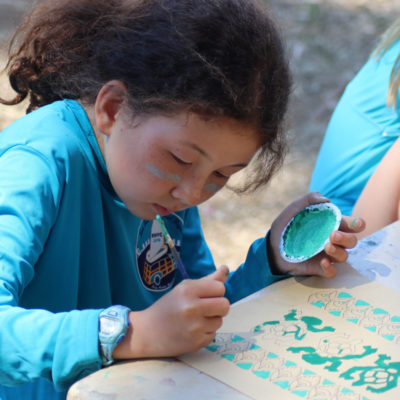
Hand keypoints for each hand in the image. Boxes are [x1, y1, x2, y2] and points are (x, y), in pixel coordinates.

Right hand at [113, 266, 229, 358]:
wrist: (147, 332)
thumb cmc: (168, 306)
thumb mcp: (184, 288)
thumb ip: (207, 280)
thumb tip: (226, 269)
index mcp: (188, 291)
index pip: (220, 288)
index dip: (215, 291)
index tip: (205, 295)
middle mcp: (192, 308)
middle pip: (225, 305)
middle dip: (219, 306)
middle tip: (206, 308)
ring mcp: (194, 327)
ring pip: (219, 321)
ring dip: (211, 320)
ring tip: (195, 320)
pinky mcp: (196, 343)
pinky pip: (213, 335)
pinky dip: (205, 333)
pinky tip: (191, 331)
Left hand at [269, 192, 365, 277]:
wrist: (272, 245)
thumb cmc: (286, 226)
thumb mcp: (294, 210)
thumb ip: (308, 200)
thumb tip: (325, 200)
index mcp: (331, 225)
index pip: (351, 225)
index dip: (358, 224)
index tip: (357, 224)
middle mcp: (332, 241)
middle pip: (351, 241)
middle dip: (347, 238)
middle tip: (332, 235)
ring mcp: (327, 255)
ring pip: (344, 256)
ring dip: (339, 252)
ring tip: (327, 246)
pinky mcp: (318, 268)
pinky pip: (332, 272)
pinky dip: (330, 268)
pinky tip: (323, 262)